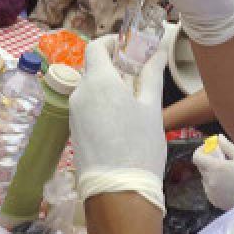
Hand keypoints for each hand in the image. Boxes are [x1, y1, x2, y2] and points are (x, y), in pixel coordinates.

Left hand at [69, 36, 167, 212]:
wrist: (118, 192)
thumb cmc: (139, 147)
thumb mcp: (151, 108)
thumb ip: (152, 75)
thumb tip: (159, 52)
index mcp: (99, 82)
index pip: (95, 47)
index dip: (111, 42)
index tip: (129, 46)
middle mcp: (80, 94)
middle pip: (93, 68)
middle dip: (114, 66)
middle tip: (138, 73)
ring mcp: (74, 114)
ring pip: (90, 89)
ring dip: (108, 86)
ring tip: (134, 99)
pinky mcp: (74, 131)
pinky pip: (87, 107)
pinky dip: (101, 104)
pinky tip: (121, 118)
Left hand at [192, 135, 233, 209]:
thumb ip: (227, 146)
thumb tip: (217, 137)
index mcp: (216, 168)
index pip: (196, 157)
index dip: (201, 151)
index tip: (210, 150)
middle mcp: (210, 181)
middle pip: (201, 167)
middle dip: (209, 162)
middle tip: (224, 161)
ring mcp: (211, 193)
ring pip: (206, 179)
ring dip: (213, 175)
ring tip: (229, 176)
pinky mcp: (215, 202)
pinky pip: (210, 190)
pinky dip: (216, 186)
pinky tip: (230, 186)